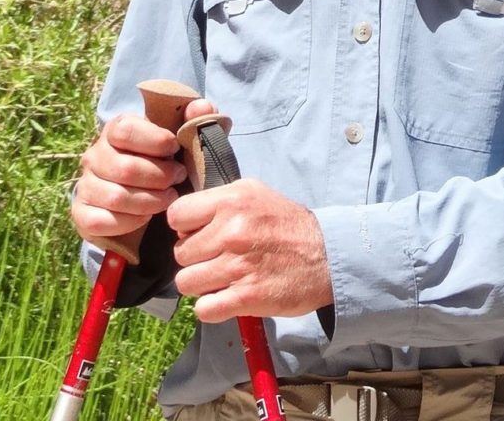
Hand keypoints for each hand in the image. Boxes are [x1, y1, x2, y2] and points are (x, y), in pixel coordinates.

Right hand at [71, 96, 216, 245]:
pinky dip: (129, 222)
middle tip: (178, 178)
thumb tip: (200, 108)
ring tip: (169, 197)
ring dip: (149, 201)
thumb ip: (196, 118)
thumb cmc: (163, 157)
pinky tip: (147, 216)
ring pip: (115, 197)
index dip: (155, 140)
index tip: (175, 148)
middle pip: (125, 168)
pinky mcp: (81, 213)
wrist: (141, 191)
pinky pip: (101, 221)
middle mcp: (94, 155)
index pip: (126, 130)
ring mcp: (85, 185)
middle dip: (160, 176)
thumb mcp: (182, 135)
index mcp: (114, 129)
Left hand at [168, 178, 333, 321]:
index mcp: (232, 200)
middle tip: (218, 258)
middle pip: (180, 253)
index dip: (185, 228)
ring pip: (186, 282)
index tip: (200, 235)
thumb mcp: (255, 194)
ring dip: (202, 285)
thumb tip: (185, 221)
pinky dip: (212, 307)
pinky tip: (228, 297)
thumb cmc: (287, 224)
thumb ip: (219, 202)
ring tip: (223, 278)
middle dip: (196, 258)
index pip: (176, 215)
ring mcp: (237, 265)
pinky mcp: (244, 297)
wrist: (326, 256)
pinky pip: (203, 309)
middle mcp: (232, 230)